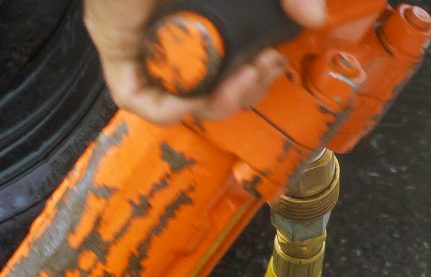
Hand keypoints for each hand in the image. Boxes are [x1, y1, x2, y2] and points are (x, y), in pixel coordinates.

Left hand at [83, 0, 328, 126]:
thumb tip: (314, 17)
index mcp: (202, 16)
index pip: (227, 66)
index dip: (253, 77)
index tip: (275, 61)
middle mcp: (172, 33)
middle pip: (206, 89)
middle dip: (242, 92)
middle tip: (265, 68)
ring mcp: (143, 42)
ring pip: (175, 98)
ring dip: (215, 102)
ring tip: (245, 78)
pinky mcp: (115, 46)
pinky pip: (134, 95)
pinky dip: (164, 107)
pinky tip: (191, 99)